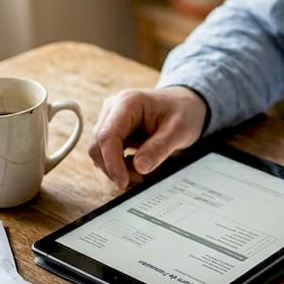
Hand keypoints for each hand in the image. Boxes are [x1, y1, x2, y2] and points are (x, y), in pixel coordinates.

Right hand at [87, 86, 207, 190]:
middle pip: (98, 145)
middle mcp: (113, 109)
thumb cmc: (183, 111)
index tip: (123, 181)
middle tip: (139, 179)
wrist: (185, 104)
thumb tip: (139, 167)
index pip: (107, 136)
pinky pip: (107, 153)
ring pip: (100, 152)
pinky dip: (119, 165)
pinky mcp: (113, 130)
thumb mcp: (179, 130)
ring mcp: (110, 119)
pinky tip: (138, 166)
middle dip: (114, 168)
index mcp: (128, 102)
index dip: (112, 162)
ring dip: (117, 168)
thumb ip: (160, 148)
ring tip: (142, 173)